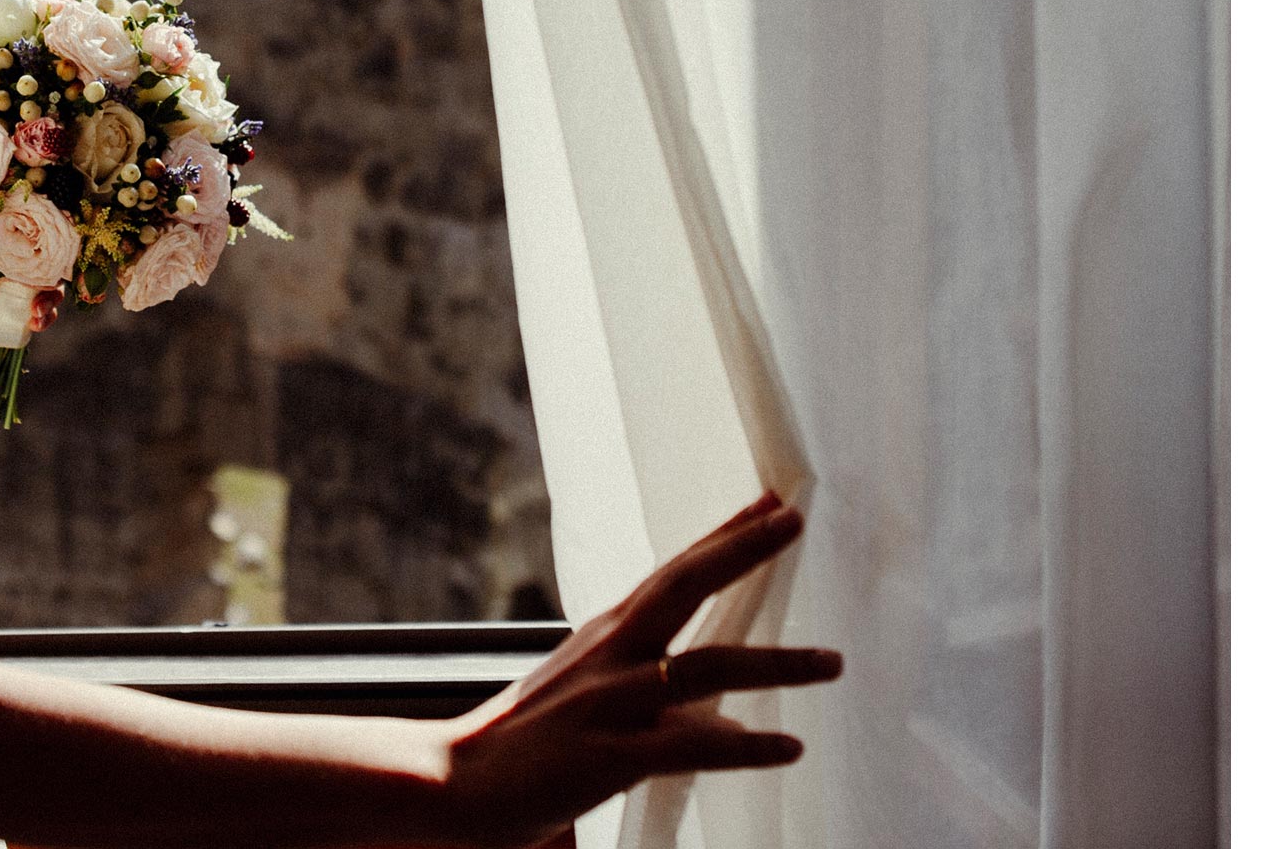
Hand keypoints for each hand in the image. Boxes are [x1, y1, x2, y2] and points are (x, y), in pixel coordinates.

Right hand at [440, 492, 838, 847]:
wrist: (454, 782)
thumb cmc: (520, 741)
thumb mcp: (583, 695)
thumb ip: (647, 694)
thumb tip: (719, 716)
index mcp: (603, 636)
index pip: (673, 571)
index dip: (723, 536)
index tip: (768, 503)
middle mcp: (610, 656)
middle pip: (684, 586)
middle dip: (741, 550)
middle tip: (793, 519)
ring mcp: (610, 702)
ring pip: (706, 667)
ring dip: (776, 662)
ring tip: (830, 661)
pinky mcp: (610, 755)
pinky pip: (691, 745)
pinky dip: (744, 746)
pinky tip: (785, 747)